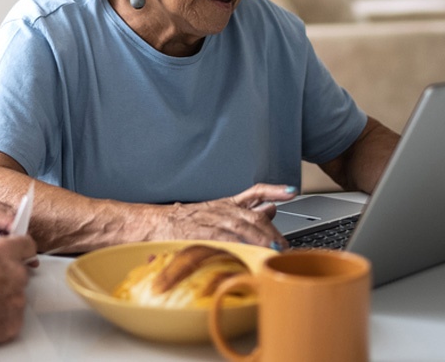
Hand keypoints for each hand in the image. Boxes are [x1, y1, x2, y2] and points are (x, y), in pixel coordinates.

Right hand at [0, 235, 36, 357]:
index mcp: (0, 252)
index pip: (27, 245)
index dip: (19, 251)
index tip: (16, 256)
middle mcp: (13, 275)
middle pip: (20, 272)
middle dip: (5, 277)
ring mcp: (15, 302)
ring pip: (16, 296)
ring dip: (2, 298)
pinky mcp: (12, 325)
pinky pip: (12, 318)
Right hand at [151, 183, 296, 248]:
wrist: (153, 223)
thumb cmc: (183, 223)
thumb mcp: (216, 212)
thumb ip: (245, 210)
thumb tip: (271, 208)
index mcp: (226, 204)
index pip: (254, 192)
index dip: (274, 190)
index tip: (292, 191)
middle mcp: (221, 209)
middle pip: (253, 216)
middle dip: (271, 231)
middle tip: (283, 246)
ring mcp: (210, 220)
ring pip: (241, 227)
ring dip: (259, 239)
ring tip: (271, 250)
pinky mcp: (199, 233)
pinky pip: (222, 239)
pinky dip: (237, 245)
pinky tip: (247, 252)